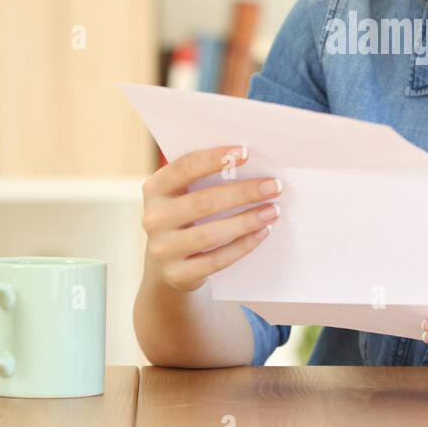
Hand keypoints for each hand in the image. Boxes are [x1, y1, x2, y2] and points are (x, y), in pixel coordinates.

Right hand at [141, 145, 282, 292]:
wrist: (169, 262)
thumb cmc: (188, 215)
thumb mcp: (186, 194)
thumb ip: (206, 177)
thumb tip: (248, 159)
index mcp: (155, 189)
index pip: (184, 168)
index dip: (214, 159)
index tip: (245, 153)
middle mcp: (154, 218)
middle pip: (203, 202)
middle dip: (243, 192)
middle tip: (274, 186)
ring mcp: (163, 249)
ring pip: (211, 234)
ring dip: (247, 221)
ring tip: (273, 210)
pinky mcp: (177, 274)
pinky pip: (216, 260)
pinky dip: (243, 246)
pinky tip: (262, 232)